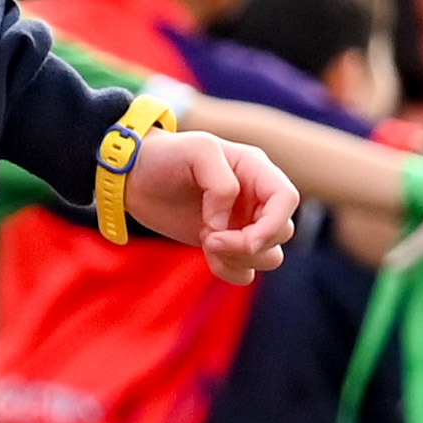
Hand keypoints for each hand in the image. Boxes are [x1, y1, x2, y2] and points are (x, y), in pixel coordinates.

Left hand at [126, 130, 299, 282]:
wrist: (135, 177)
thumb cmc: (167, 155)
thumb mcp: (197, 150)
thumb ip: (221, 183)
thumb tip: (223, 223)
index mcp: (257, 171)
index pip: (287, 199)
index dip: (274, 224)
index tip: (246, 240)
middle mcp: (256, 199)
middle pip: (281, 233)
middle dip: (249, 244)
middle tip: (209, 238)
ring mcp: (242, 224)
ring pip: (269, 256)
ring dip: (240, 259)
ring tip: (207, 243)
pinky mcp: (224, 245)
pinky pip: (245, 272)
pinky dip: (230, 270)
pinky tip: (207, 254)